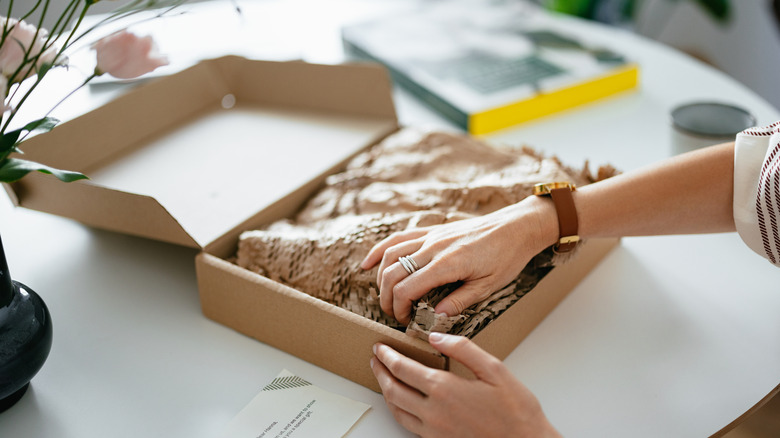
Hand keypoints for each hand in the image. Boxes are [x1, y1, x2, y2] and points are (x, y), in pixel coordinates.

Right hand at [361, 197, 555, 323]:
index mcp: (448, 263)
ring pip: (390, 254)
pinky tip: (368, 263)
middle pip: (393, 272)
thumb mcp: (488, 286)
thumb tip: (434, 318)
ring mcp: (430, 236)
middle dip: (386, 297)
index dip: (399, 308)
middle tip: (393, 314)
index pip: (407, 288)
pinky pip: (398, 238)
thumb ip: (459, 302)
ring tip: (383, 296)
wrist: (516, 227)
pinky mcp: (431, 230)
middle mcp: (434, 247)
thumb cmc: (507, 257)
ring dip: (380, 277)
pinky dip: (379, 250)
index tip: (405, 321)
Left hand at [370, 333, 560, 437]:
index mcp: (444, 389)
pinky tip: (401, 403)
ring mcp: (434, 430)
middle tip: (374, 360)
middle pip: (393, 389)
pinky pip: (408, 425)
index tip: (380, 347)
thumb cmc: (516, 410)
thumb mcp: (494, 369)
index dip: (387, 356)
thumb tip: (435, 337)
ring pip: (397, 410)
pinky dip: (398, 410)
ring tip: (382, 378)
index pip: (403, 369)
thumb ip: (463, 349)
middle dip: (380, 372)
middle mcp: (433, 412)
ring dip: (385, 391)